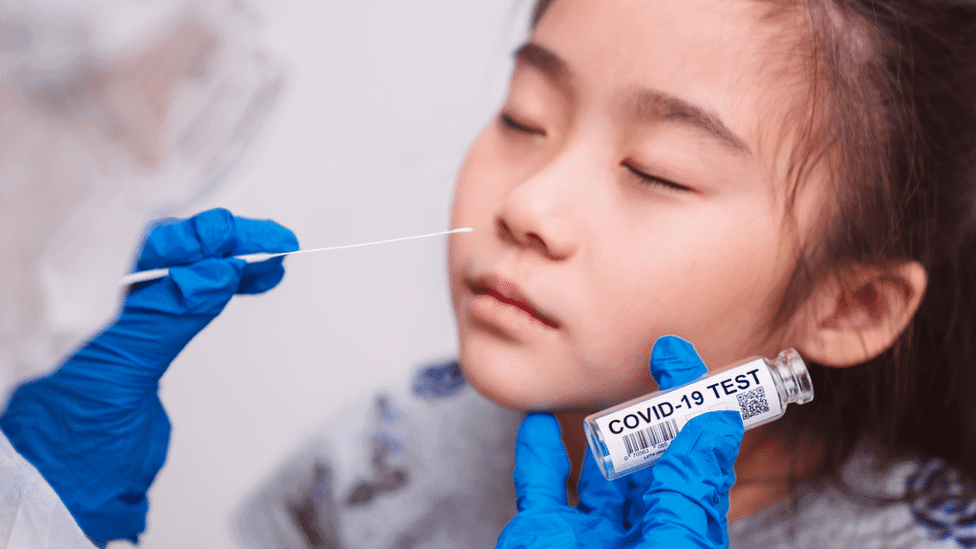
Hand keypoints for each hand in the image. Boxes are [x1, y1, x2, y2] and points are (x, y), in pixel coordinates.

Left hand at [0, 208, 297, 546]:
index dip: (202, 237)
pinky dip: (222, 289)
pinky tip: (250, 283)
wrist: (71, 480)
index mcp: (83, 292)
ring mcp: (124, 316)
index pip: (148, 244)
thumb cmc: (72, 430)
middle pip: (172, 251)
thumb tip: (217, 272)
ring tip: (275, 262)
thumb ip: (169, 314)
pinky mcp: (145, 338)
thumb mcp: (125, 364)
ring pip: (187, 272)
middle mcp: (102, 296)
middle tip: (276, 243)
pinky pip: (189, 299)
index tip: (247, 240)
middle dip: (226, 244)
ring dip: (233, 264)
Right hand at [497, 336, 743, 548]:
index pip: (692, 458)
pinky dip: (536, 453)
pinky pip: (539, 489)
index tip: (679, 356)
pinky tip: (540, 423)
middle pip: (649, 459)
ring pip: (595, 471)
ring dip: (597, 427)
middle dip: (651, 409)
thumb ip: (688, 488)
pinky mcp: (539, 538)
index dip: (691, 404)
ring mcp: (585, 538)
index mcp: (679, 537)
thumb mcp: (671, 548)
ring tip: (602, 387)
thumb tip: (717, 424)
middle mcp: (636, 536)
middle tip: (650, 358)